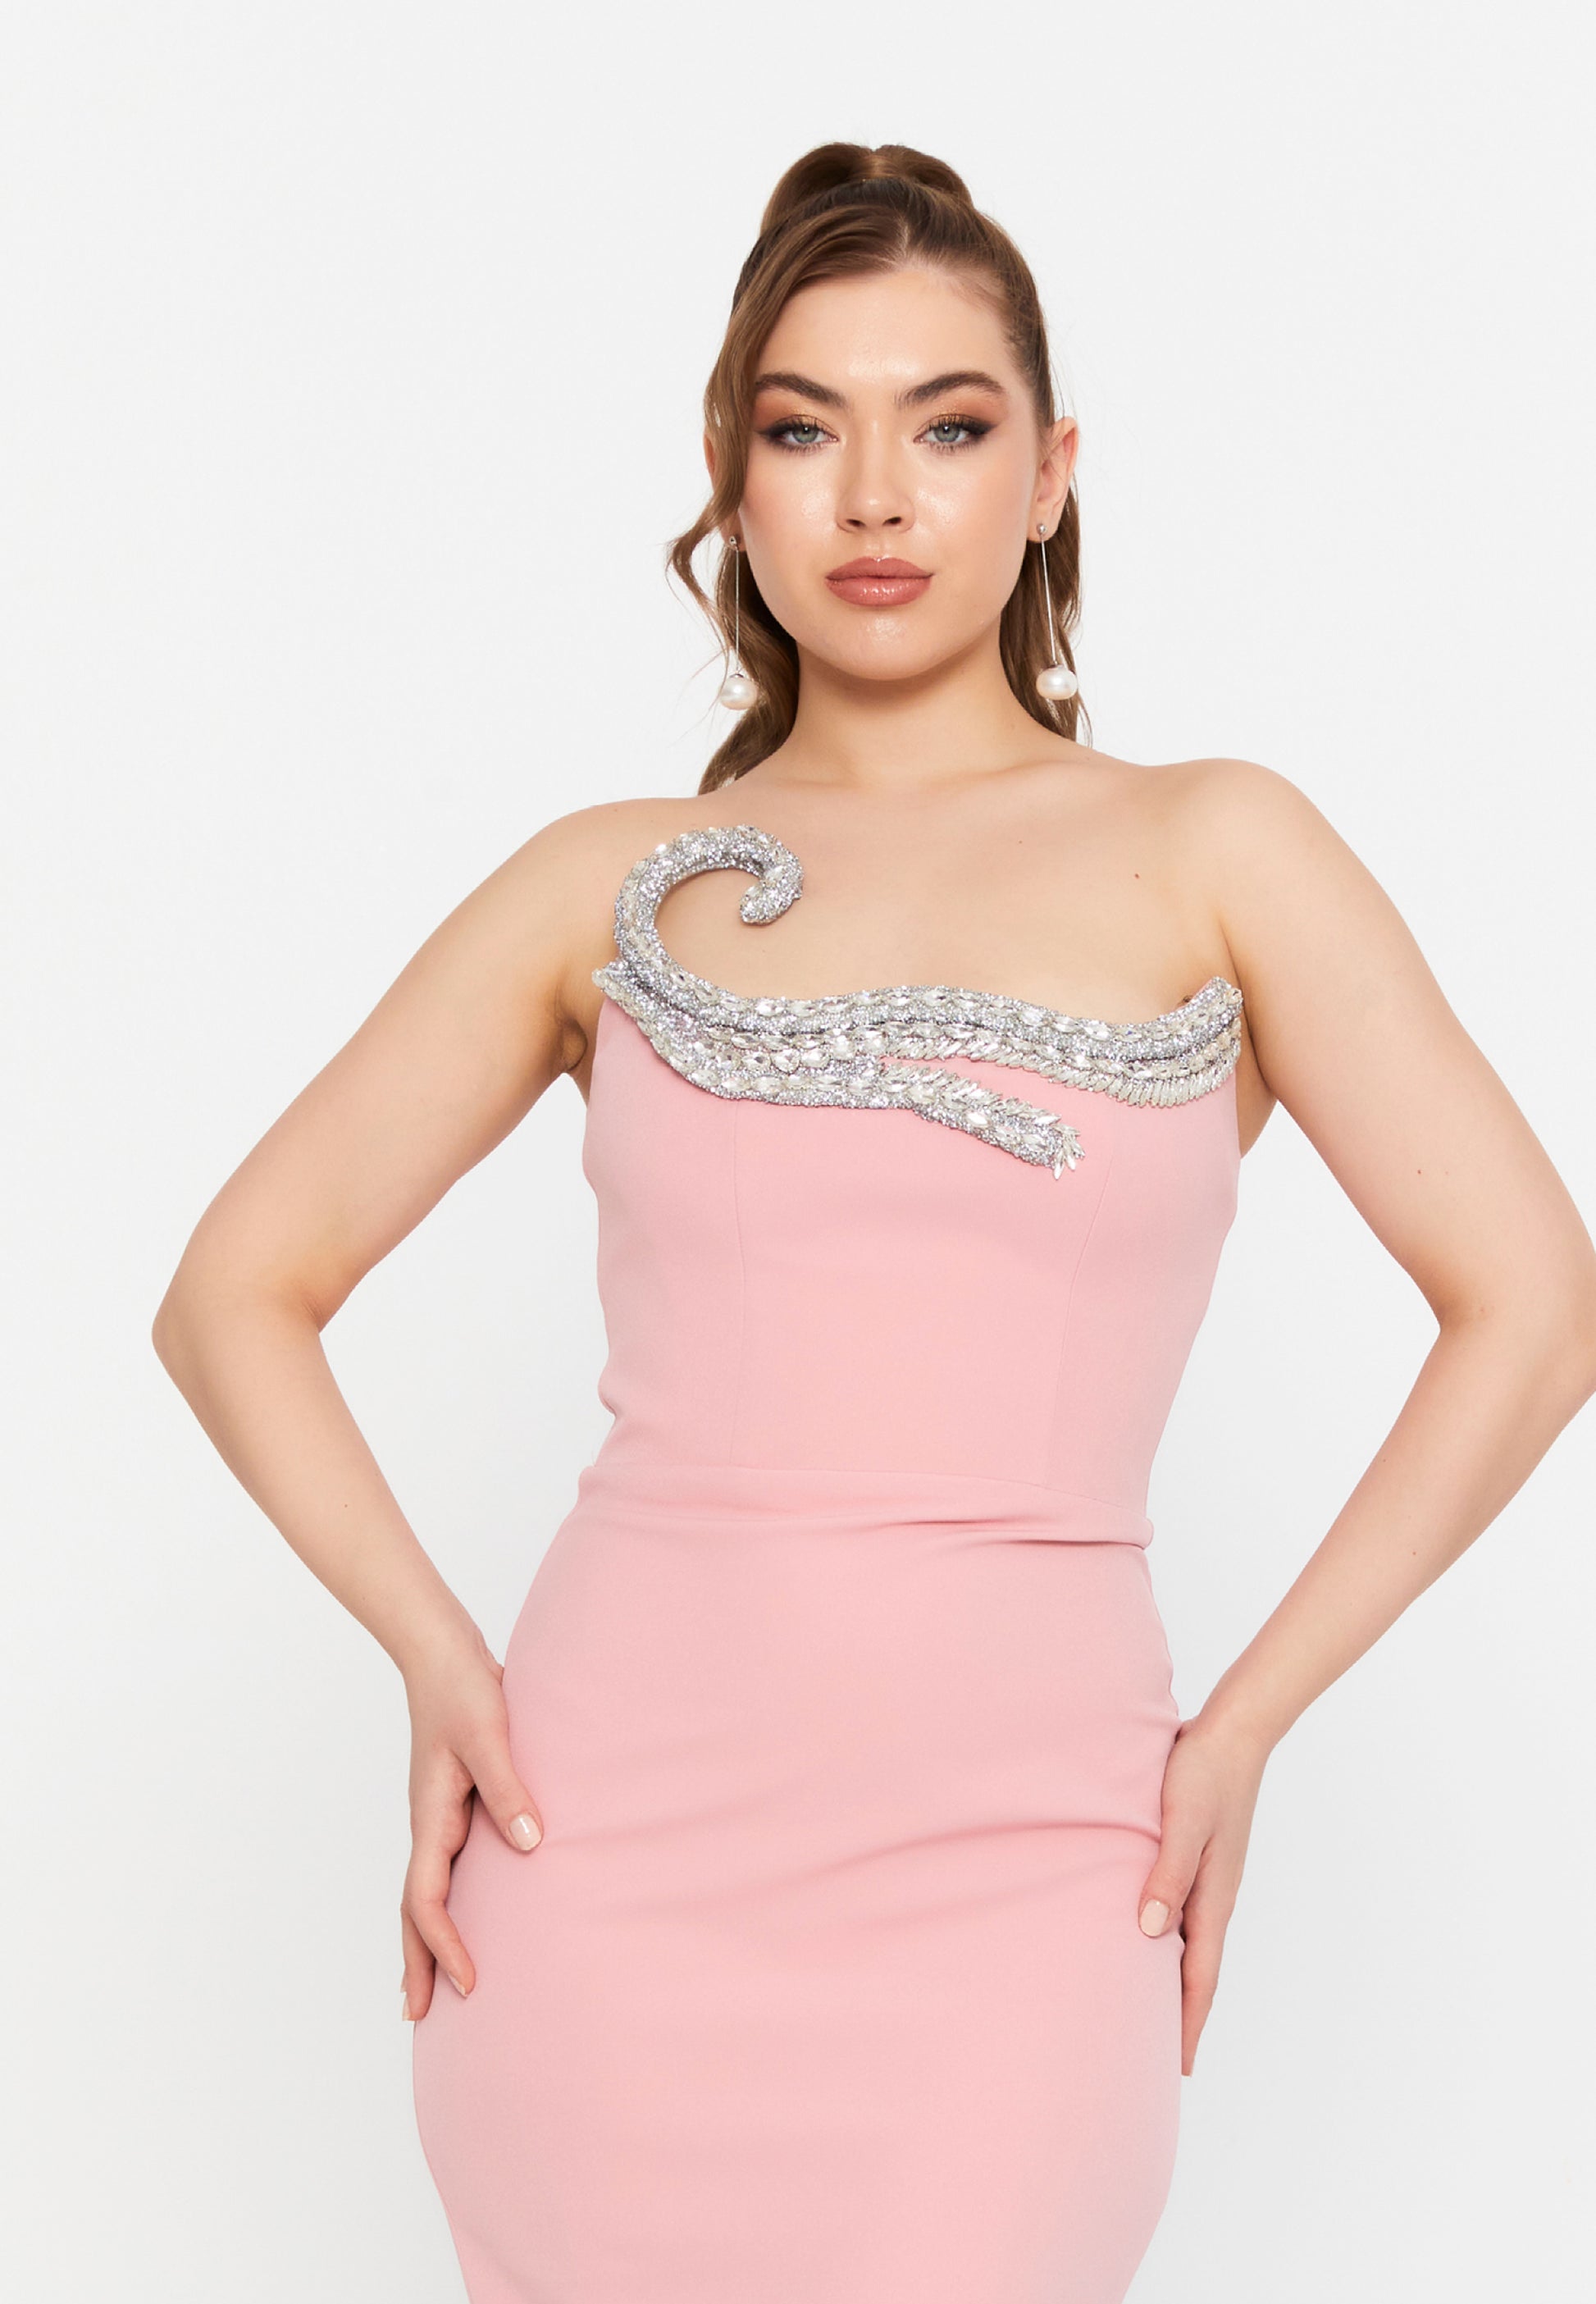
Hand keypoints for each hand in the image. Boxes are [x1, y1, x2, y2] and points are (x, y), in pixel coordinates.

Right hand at [398, 1622, 543, 2020]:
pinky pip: (446, 1866)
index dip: (444, 1946)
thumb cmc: (464, 1690)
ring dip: (426, 1938)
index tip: (468, 1984)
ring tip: (433, 1982)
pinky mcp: (456, 1802)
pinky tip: (466, 1908)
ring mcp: (439, 1816)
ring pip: (425, 1890)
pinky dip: (446, 1901)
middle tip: (418, 2017)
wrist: (444, 1653)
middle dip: (416, 1961)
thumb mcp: (489, 1736)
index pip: (426, 1901)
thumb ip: (509, 1787)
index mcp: (431, 1818)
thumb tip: (530, 1843)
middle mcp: (430, 1825)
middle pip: (414, 1909)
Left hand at [1135, 1711, 1270, 2074]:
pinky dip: (1171, 1938)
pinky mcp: (1202, 1856)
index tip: (1181, 2068)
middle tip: (1164, 2058)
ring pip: (1190, 1942)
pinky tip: (1152, 1938)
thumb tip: (1150, 1934)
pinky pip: (1185, 1912)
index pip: (1199, 1977)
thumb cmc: (1203, 1773)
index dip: (1189, 2022)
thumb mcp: (1183, 1824)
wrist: (1233, 1731)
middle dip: (1183, 2014)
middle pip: (1197, 1969)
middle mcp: (1214, 1895)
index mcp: (1213, 1897)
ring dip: (1176, 1978)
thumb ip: (1166, 1876)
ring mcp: (1211, 1877)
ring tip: (1154, 2011)